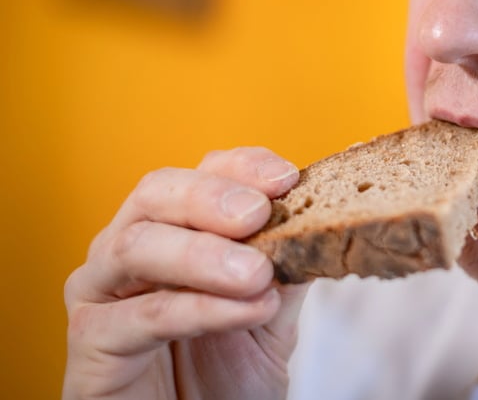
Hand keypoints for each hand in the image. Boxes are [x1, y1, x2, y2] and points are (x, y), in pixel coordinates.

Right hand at [63, 147, 307, 399]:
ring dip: (202, 254)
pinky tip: (247, 311)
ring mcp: (102, 291)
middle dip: (211, 197)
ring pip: (137, 245)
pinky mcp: (91, 342)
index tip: (287, 178)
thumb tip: (324, 217)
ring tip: (257, 274)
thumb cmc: (226, 372)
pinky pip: (142, 314)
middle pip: (156, 192)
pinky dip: (199, 308)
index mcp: (175, 228)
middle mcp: (131, 247)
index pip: (203, 172)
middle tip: (259, 214)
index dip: (243, 168)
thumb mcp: (271, 310)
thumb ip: (288, 264)